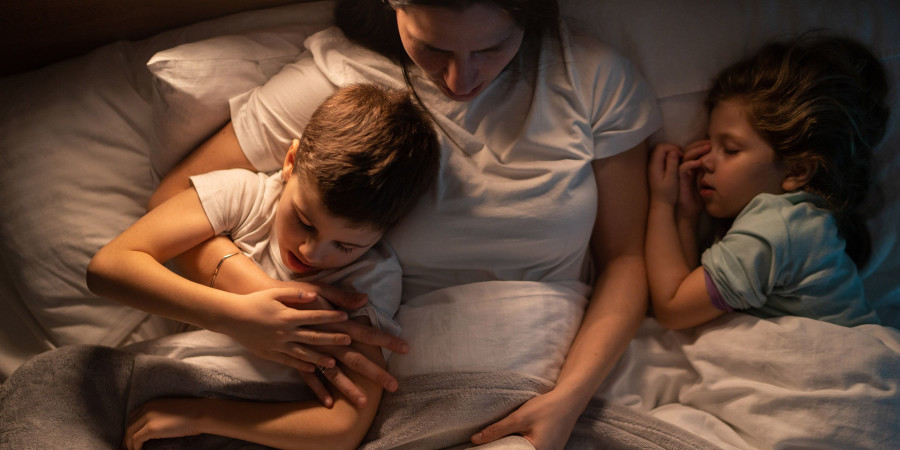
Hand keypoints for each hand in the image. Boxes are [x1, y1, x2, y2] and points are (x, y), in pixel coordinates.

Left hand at [124, 398, 202, 449]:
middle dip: (127, 438)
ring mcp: (148, 418)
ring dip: (130, 445)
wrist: (201, 413)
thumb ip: (161, 417)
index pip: (133, 416)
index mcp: (152, 403)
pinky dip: (135, 448)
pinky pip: (136, 440)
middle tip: (127, 448)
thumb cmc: (193, 414)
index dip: (131, 428)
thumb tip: (158, 429)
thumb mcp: (172, 411)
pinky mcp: (151, 428)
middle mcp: (147, 408)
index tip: (130, 438)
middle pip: (129, 425)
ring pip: (130, 434)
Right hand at [216, 287, 354, 372]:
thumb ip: (295, 295)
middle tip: (348, 341)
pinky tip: (311, 368)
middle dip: (332, 339)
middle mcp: (285, 332)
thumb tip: (313, 296)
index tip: (345, 317)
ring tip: (333, 362)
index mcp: (288, 315)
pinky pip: (288, 361)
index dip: (331, 317)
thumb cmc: (254, 301)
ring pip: (303, 353)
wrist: (231, 317)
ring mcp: (278, 344)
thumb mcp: (274, 293)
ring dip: (320, 358)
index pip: (315, 317)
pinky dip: (301, 365)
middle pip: (314, 337)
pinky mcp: (270, 353)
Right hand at [276, 280, 407, 406]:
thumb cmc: (295, 295)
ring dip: (349, 388)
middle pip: (356, 359)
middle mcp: (327, 341)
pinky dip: (319, 390)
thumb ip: (343, 296)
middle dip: (376, 372)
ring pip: (334, 374)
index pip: (368, 333)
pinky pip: (309, 378)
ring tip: (363, 404)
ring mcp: (312, 352)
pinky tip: (329, 403)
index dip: (387, 340)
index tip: (405, 348)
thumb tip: (365, 298)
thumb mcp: (319, 290)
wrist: (261, 304)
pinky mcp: (296, 359)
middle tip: (394, 385)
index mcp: (337, 323)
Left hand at [471, 390, 580, 449]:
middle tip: (490, 442)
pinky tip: (515, 437)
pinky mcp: (551, 448)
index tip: (484, 447)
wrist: (569, 399)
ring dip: (513, 446)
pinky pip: (532, 449)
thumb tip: (475, 440)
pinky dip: (522, 444)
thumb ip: (497, 430)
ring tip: (501, 439)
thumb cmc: (547, 407)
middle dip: (504, 448)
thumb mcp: (519, 418)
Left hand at [648, 143, 682, 205]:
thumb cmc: (668, 195)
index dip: (672, 148)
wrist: (661, 205)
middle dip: (672, 148)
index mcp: (655, 166)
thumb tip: (673, 151)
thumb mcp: (672, 179)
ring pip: (660, 152)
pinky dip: (670, 157)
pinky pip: (662, 158)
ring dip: (671, 152)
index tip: (681, 156)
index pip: (661, 147)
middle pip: (660, 148)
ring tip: (681, 160)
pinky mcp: (656, 170)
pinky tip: (677, 165)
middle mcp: (652, 165)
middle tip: (682, 156)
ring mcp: (653, 167)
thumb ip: (671, 165)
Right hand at [677, 140, 709, 218]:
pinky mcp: (679, 179)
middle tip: (710, 143)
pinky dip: (691, 163)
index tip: (712, 143)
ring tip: (708, 148)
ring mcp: (680, 173)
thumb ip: (708, 172)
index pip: (692, 151)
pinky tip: (700, 163)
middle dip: (699, 144)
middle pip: (688, 150)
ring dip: (697, 150)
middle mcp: (684, 168)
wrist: (688, 213)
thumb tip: (718, 162)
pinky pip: (683, 168)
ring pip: (685, 156)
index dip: (700, 145)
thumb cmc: (697, 199)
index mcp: (690, 167)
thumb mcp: (706, 183)